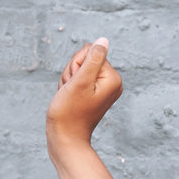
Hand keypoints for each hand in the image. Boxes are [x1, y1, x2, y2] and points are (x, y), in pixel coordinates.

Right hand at [46, 37, 121, 158]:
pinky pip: (77, 80)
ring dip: (68, 81)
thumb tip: (103, 40)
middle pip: (84, 59)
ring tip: (69, 97)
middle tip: (71, 92)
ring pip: (78, 69)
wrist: (65, 138)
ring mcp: (102, 89)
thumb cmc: (70, 112)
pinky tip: (69, 99)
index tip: (75, 85)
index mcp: (113, 77)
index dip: (76, 66)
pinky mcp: (93, 94)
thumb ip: (93, 58)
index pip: (89, 52)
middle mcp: (111, 82)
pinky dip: (69, 87)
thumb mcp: (80, 81)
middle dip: (72, 73)